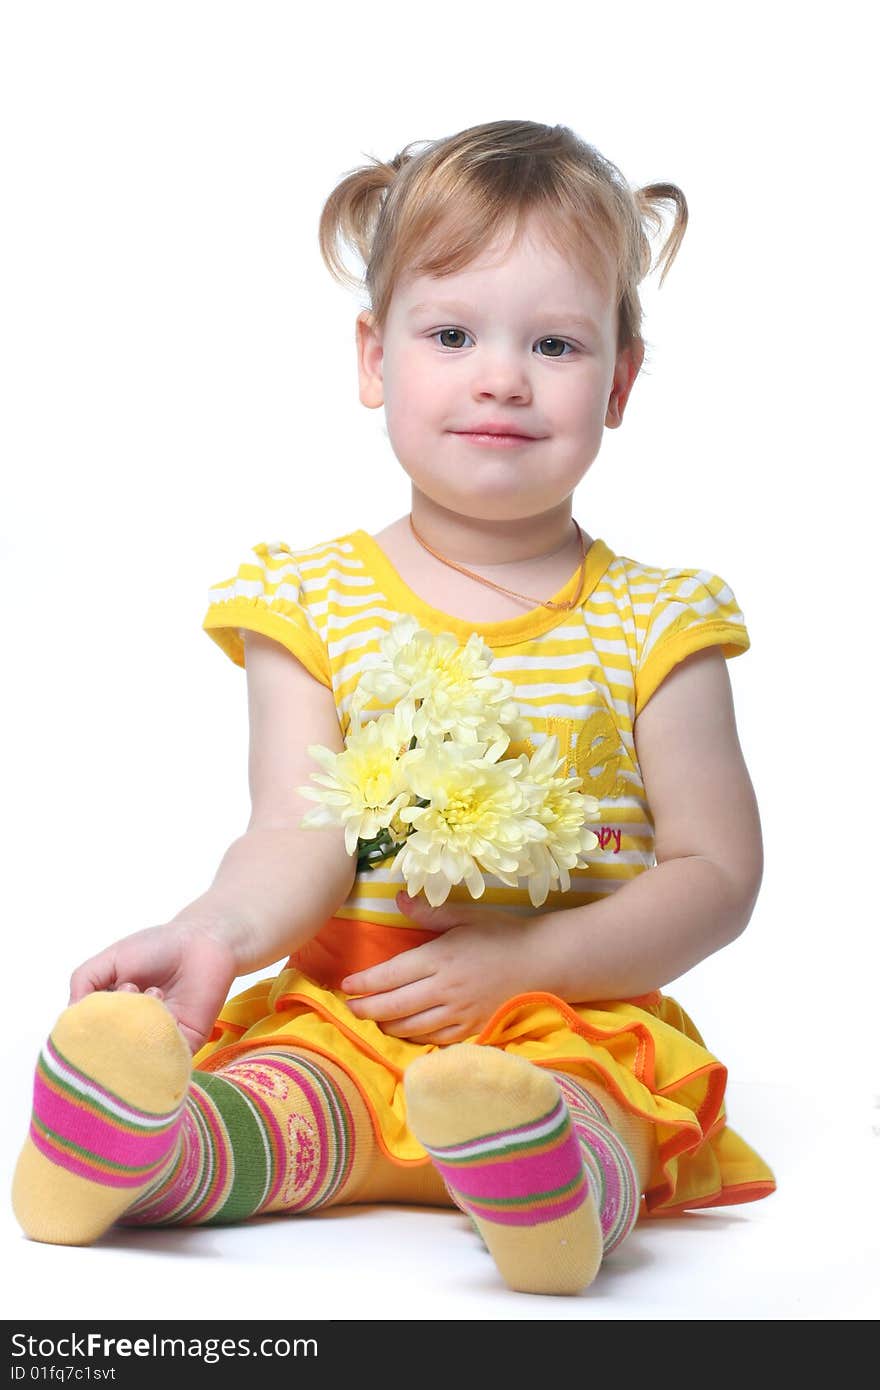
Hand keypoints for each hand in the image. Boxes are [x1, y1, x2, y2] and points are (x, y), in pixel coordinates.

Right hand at [68, 921, 237, 1054]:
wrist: (202, 941)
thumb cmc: (155, 948)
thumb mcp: (109, 960)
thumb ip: (84, 981)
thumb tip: (71, 1016)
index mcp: (111, 1016)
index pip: (88, 1036)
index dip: (87, 1024)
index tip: (96, 1003)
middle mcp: (131, 1034)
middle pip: (110, 1051)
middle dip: (113, 1028)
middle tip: (127, 994)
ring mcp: (156, 1042)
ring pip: (136, 1055)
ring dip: (139, 1026)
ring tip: (152, 991)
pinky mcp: (184, 1046)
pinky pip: (165, 1057)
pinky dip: (159, 1034)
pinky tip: (162, 1002)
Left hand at [340, 891, 541, 1043]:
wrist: (543, 963)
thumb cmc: (503, 934)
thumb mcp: (465, 917)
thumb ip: (428, 913)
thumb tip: (397, 898)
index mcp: (439, 958)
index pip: (390, 975)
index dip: (364, 982)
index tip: (346, 984)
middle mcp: (444, 989)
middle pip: (393, 1005)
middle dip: (365, 1009)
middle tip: (349, 1008)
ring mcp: (458, 1012)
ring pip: (410, 1027)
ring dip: (385, 1025)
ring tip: (372, 1020)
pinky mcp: (471, 1028)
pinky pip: (434, 1039)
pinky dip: (414, 1038)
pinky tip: (404, 1032)